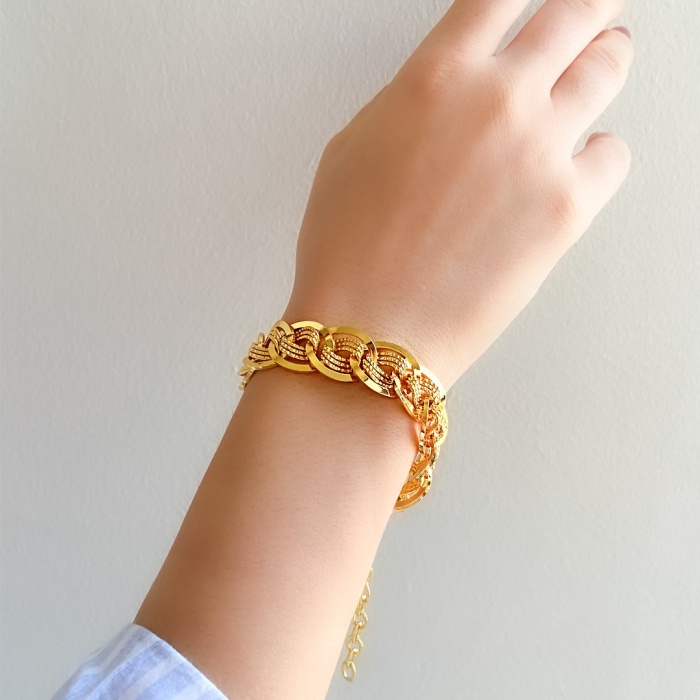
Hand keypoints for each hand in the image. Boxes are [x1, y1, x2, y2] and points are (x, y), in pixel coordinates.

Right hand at [283, 0, 632, 391]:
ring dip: (607, 58)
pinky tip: (581, 159)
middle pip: (574, 13)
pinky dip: (601, 150)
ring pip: (605, 70)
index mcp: (434, 78)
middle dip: (589, 5)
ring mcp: (539, 151)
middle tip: (596, 7)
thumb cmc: (348, 251)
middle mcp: (496, 101)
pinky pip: (612, 155)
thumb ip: (410, 106)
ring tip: (607, 58)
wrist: (372, 329)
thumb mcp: (352, 151)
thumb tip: (446, 98)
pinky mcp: (568, 208)